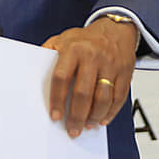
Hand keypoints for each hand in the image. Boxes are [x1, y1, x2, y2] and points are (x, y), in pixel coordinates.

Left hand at [42, 17, 138, 137]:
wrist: (115, 29)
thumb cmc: (86, 39)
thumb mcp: (63, 39)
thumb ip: (48, 54)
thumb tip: (32, 71)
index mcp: (74, 49)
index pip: (62, 78)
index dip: (57, 99)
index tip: (55, 115)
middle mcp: (93, 57)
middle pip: (83, 93)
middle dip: (76, 116)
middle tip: (72, 129)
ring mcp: (111, 65)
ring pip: (103, 98)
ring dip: (94, 116)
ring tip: (86, 125)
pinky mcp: (125, 73)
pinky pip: (119, 98)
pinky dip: (110, 112)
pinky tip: (101, 119)